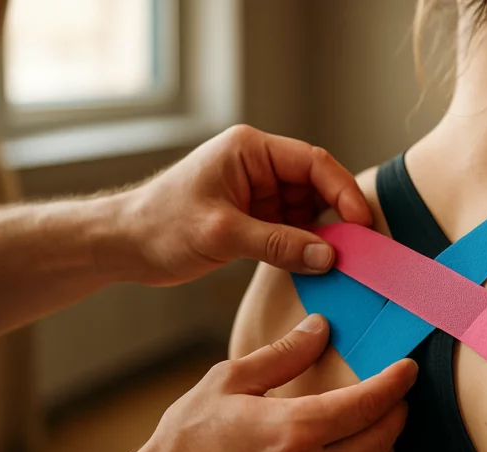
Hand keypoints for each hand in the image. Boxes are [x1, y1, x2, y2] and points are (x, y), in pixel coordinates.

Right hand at [88, 314, 414, 451]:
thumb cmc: (186, 441)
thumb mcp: (228, 382)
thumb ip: (282, 354)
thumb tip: (319, 328)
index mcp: (294, 430)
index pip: (368, 403)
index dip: (396, 382)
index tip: (409, 368)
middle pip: (381, 440)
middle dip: (397, 412)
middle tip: (397, 394)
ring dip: (384, 447)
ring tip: (377, 425)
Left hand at [113, 125, 372, 284]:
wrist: (124, 245)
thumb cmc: (160, 226)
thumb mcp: (222, 234)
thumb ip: (278, 244)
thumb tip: (329, 257)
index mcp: (250, 150)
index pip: (312, 162)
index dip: (342, 191)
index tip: (361, 223)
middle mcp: (258, 166)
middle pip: (316, 186)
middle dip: (337, 216)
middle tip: (358, 248)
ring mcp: (257, 193)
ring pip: (308, 211)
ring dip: (323, 235)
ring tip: (339, 261)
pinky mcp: (254, 218)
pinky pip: (292, 230)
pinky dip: (305, 247)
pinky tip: (316, 266)